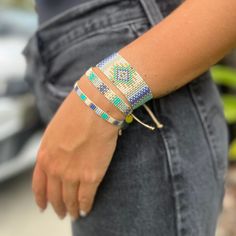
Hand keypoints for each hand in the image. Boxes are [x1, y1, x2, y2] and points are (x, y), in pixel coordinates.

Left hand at [32, 75, 122, 219]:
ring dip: (72, 210)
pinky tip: (86, 209)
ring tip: (74, 214)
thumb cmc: (77, 112)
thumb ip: (53, 149)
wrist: (95, 106)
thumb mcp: (54, 130)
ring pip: (70, 200)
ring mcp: (73, 174)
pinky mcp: (92, 176)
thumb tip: (57, 158)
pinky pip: (87, 198)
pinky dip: (86, 206)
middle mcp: (56, 169)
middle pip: (55, 196)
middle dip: (58, 207)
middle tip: (62, 212)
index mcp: (44, 156)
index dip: (42, 199)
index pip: (39, 186)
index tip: (44, 206)